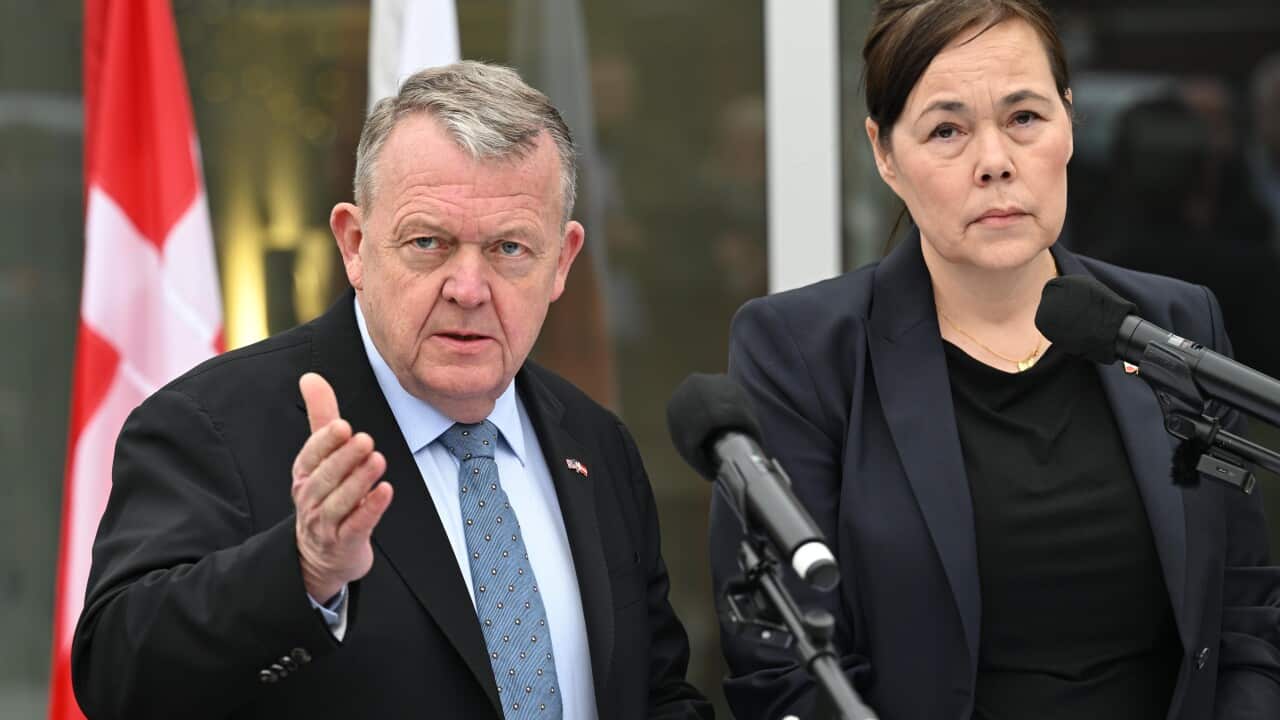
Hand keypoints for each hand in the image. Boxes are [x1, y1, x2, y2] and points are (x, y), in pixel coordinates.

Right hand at [292, 372, 393, 601]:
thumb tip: (310, 376)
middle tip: (365, 440)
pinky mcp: (344, 543)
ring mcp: (325, 523)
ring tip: (378, 461)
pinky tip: (385, 491)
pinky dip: (370, 509)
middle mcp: (311, 498)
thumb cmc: (325, 496)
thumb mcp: (321, 457)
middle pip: (326, 478)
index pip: (311, 456)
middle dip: (344, 459)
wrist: (322, 555)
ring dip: (359, 481)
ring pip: (340, 502)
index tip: (342, 426)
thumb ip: (320, 417)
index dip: (325, 443)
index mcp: (304, 475)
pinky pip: (357, 525)